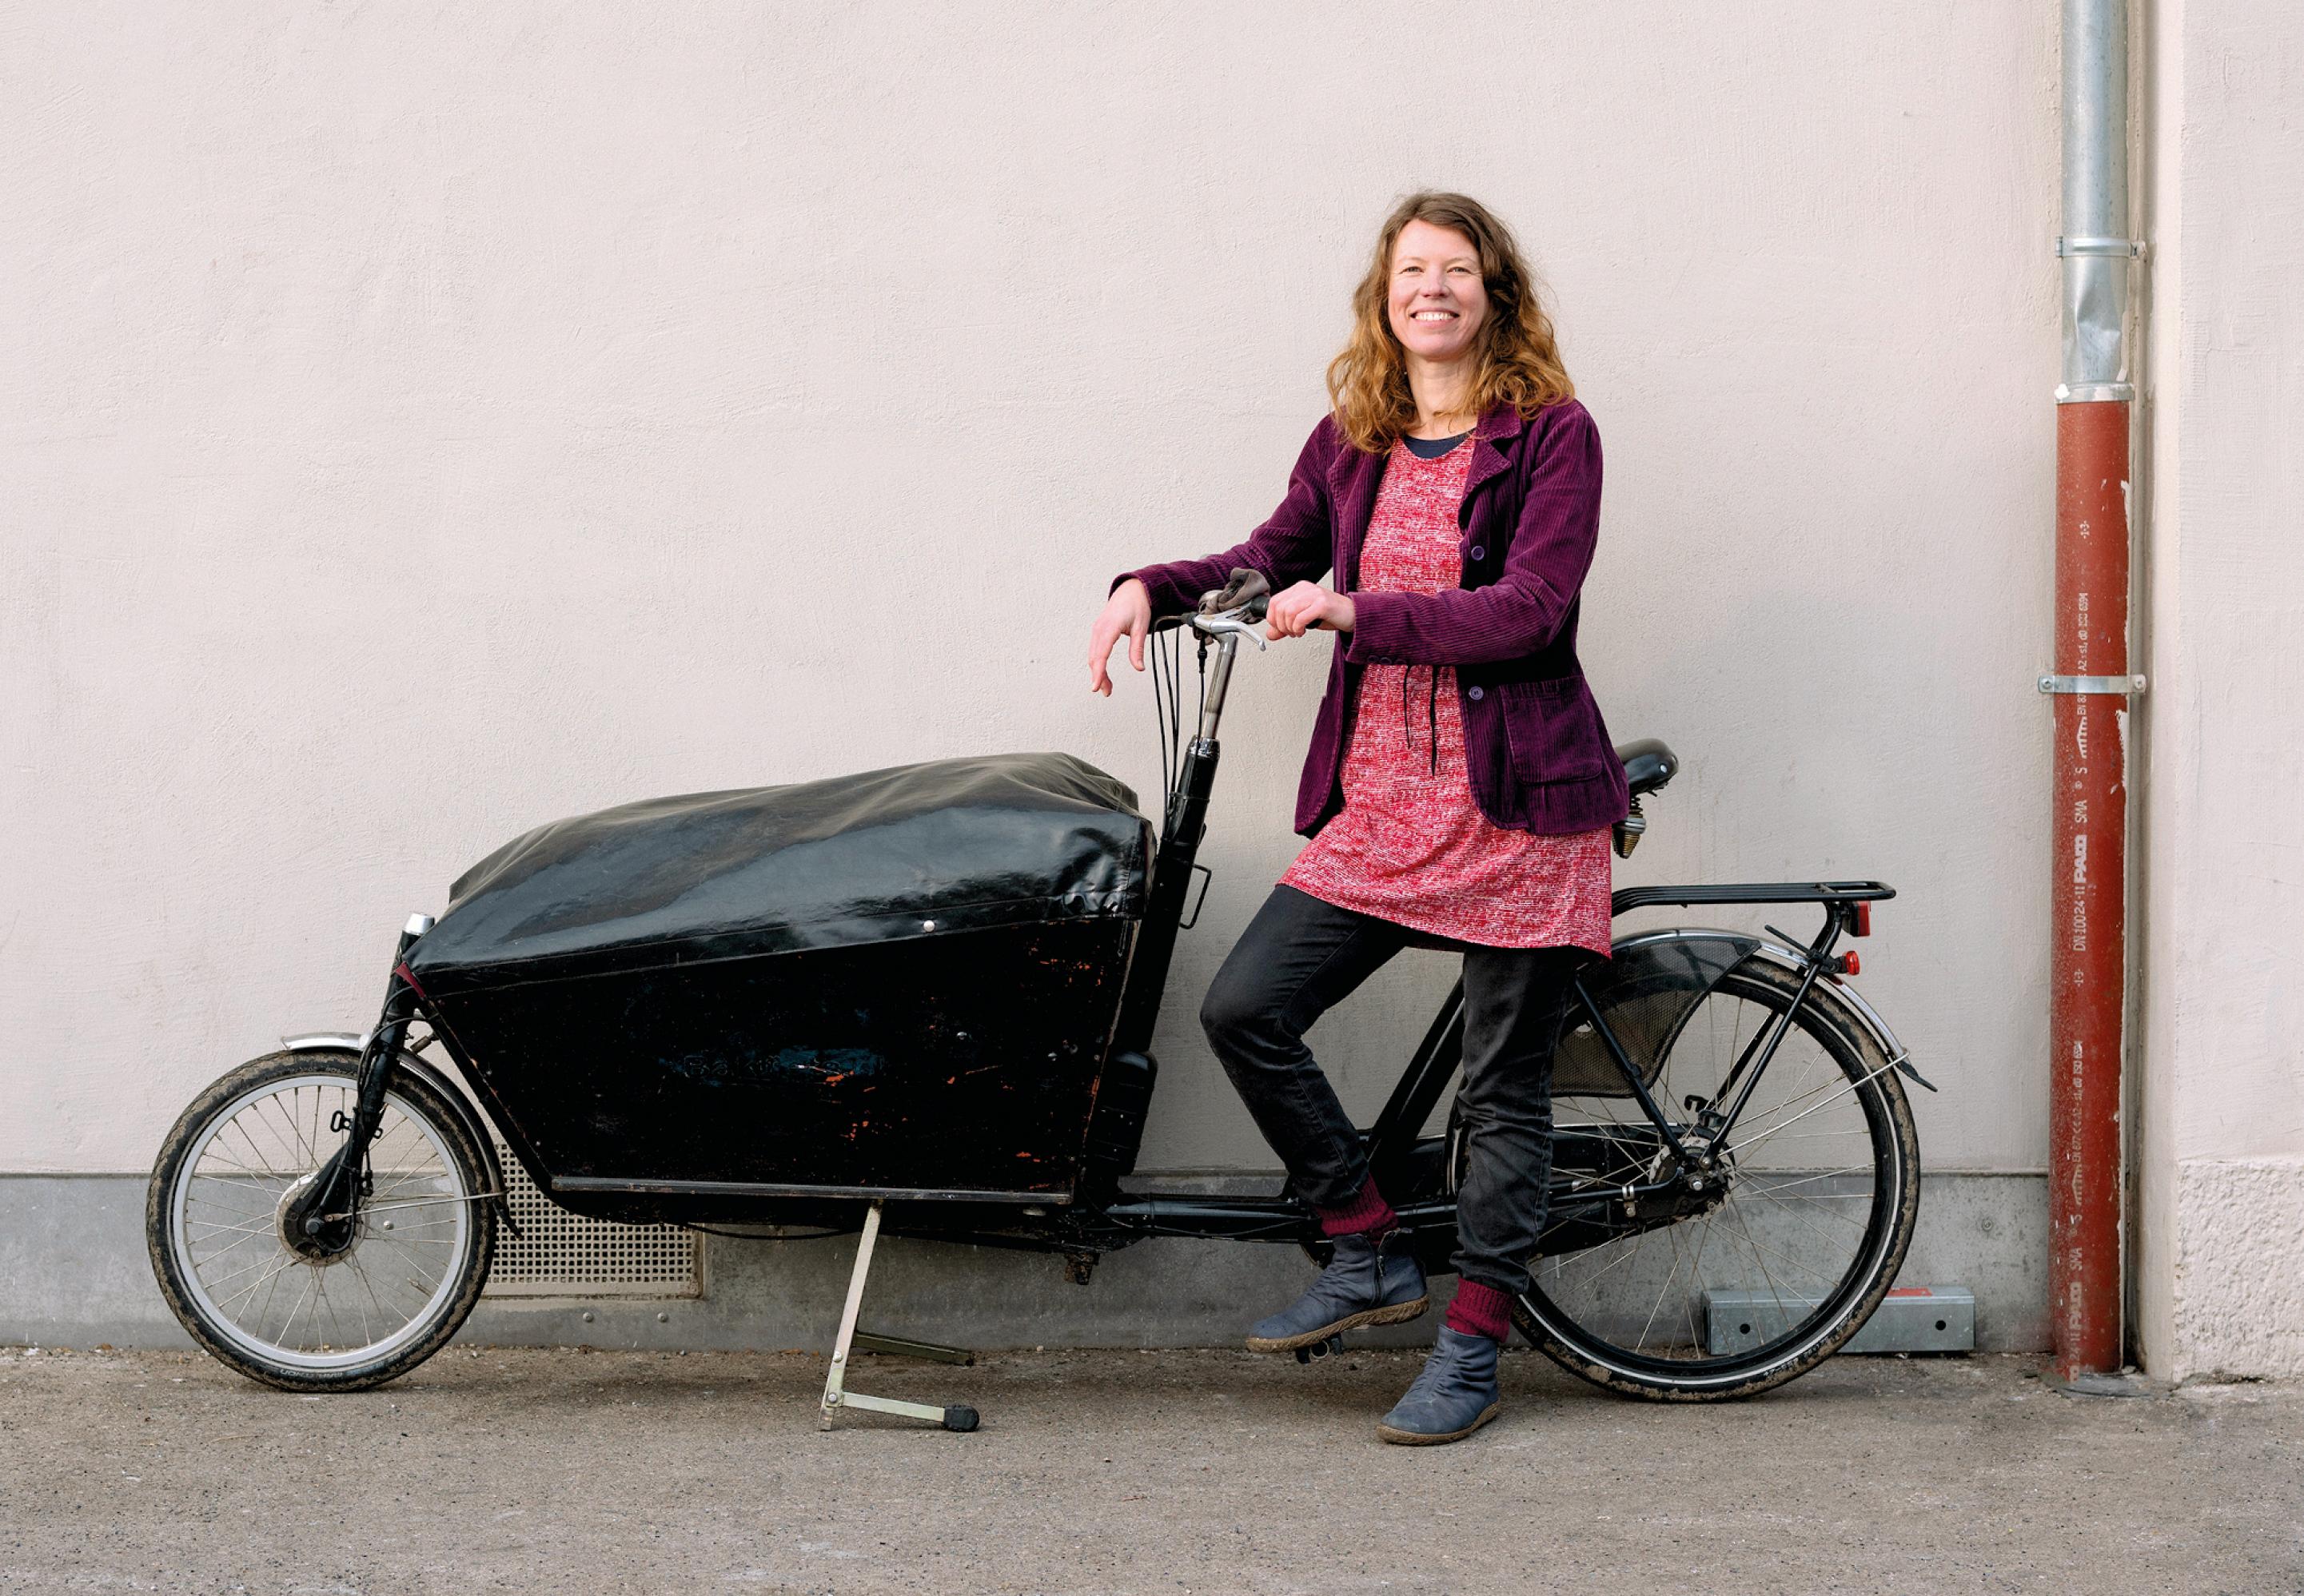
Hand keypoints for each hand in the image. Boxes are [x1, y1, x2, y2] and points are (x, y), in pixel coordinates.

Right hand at [1089, 579, 1151, 695]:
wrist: (1131, 590)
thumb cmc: (1136, 605)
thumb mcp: (1141, 627)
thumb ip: (1137, 648)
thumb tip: (1139, 667)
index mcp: (1109, 627)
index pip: (1101, 654)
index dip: (1098, 673)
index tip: (1096, 687)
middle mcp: (1099, 629)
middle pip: (1095, 658)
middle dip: (1099, 677)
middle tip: (1107, 692)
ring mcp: (1097, 630)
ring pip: (1093, 656)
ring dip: (1098, 672)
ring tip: (1107, 687)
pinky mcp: (1098, 631)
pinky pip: (1095, 650)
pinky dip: (1098, 663)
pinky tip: (1103, 672)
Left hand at [1265, 581, 1354, 639]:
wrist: (1354, 615)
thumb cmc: (1331, 615)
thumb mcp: (1304, 620)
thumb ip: (1286, 626)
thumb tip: (1270, 634)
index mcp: (1299, 588)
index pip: (1274, 601)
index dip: (1272, 618)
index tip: (1280, 629)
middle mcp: (1305, 589)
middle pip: (1279, 607)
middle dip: (1280, 626)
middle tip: (1290, 633)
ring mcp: (1314, 595)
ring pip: (1288, 612)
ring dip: (1289, 628)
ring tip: (1297, 632)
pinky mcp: (1323, 604)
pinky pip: (1301, 617)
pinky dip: (1298, 628)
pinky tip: (1303, 631)